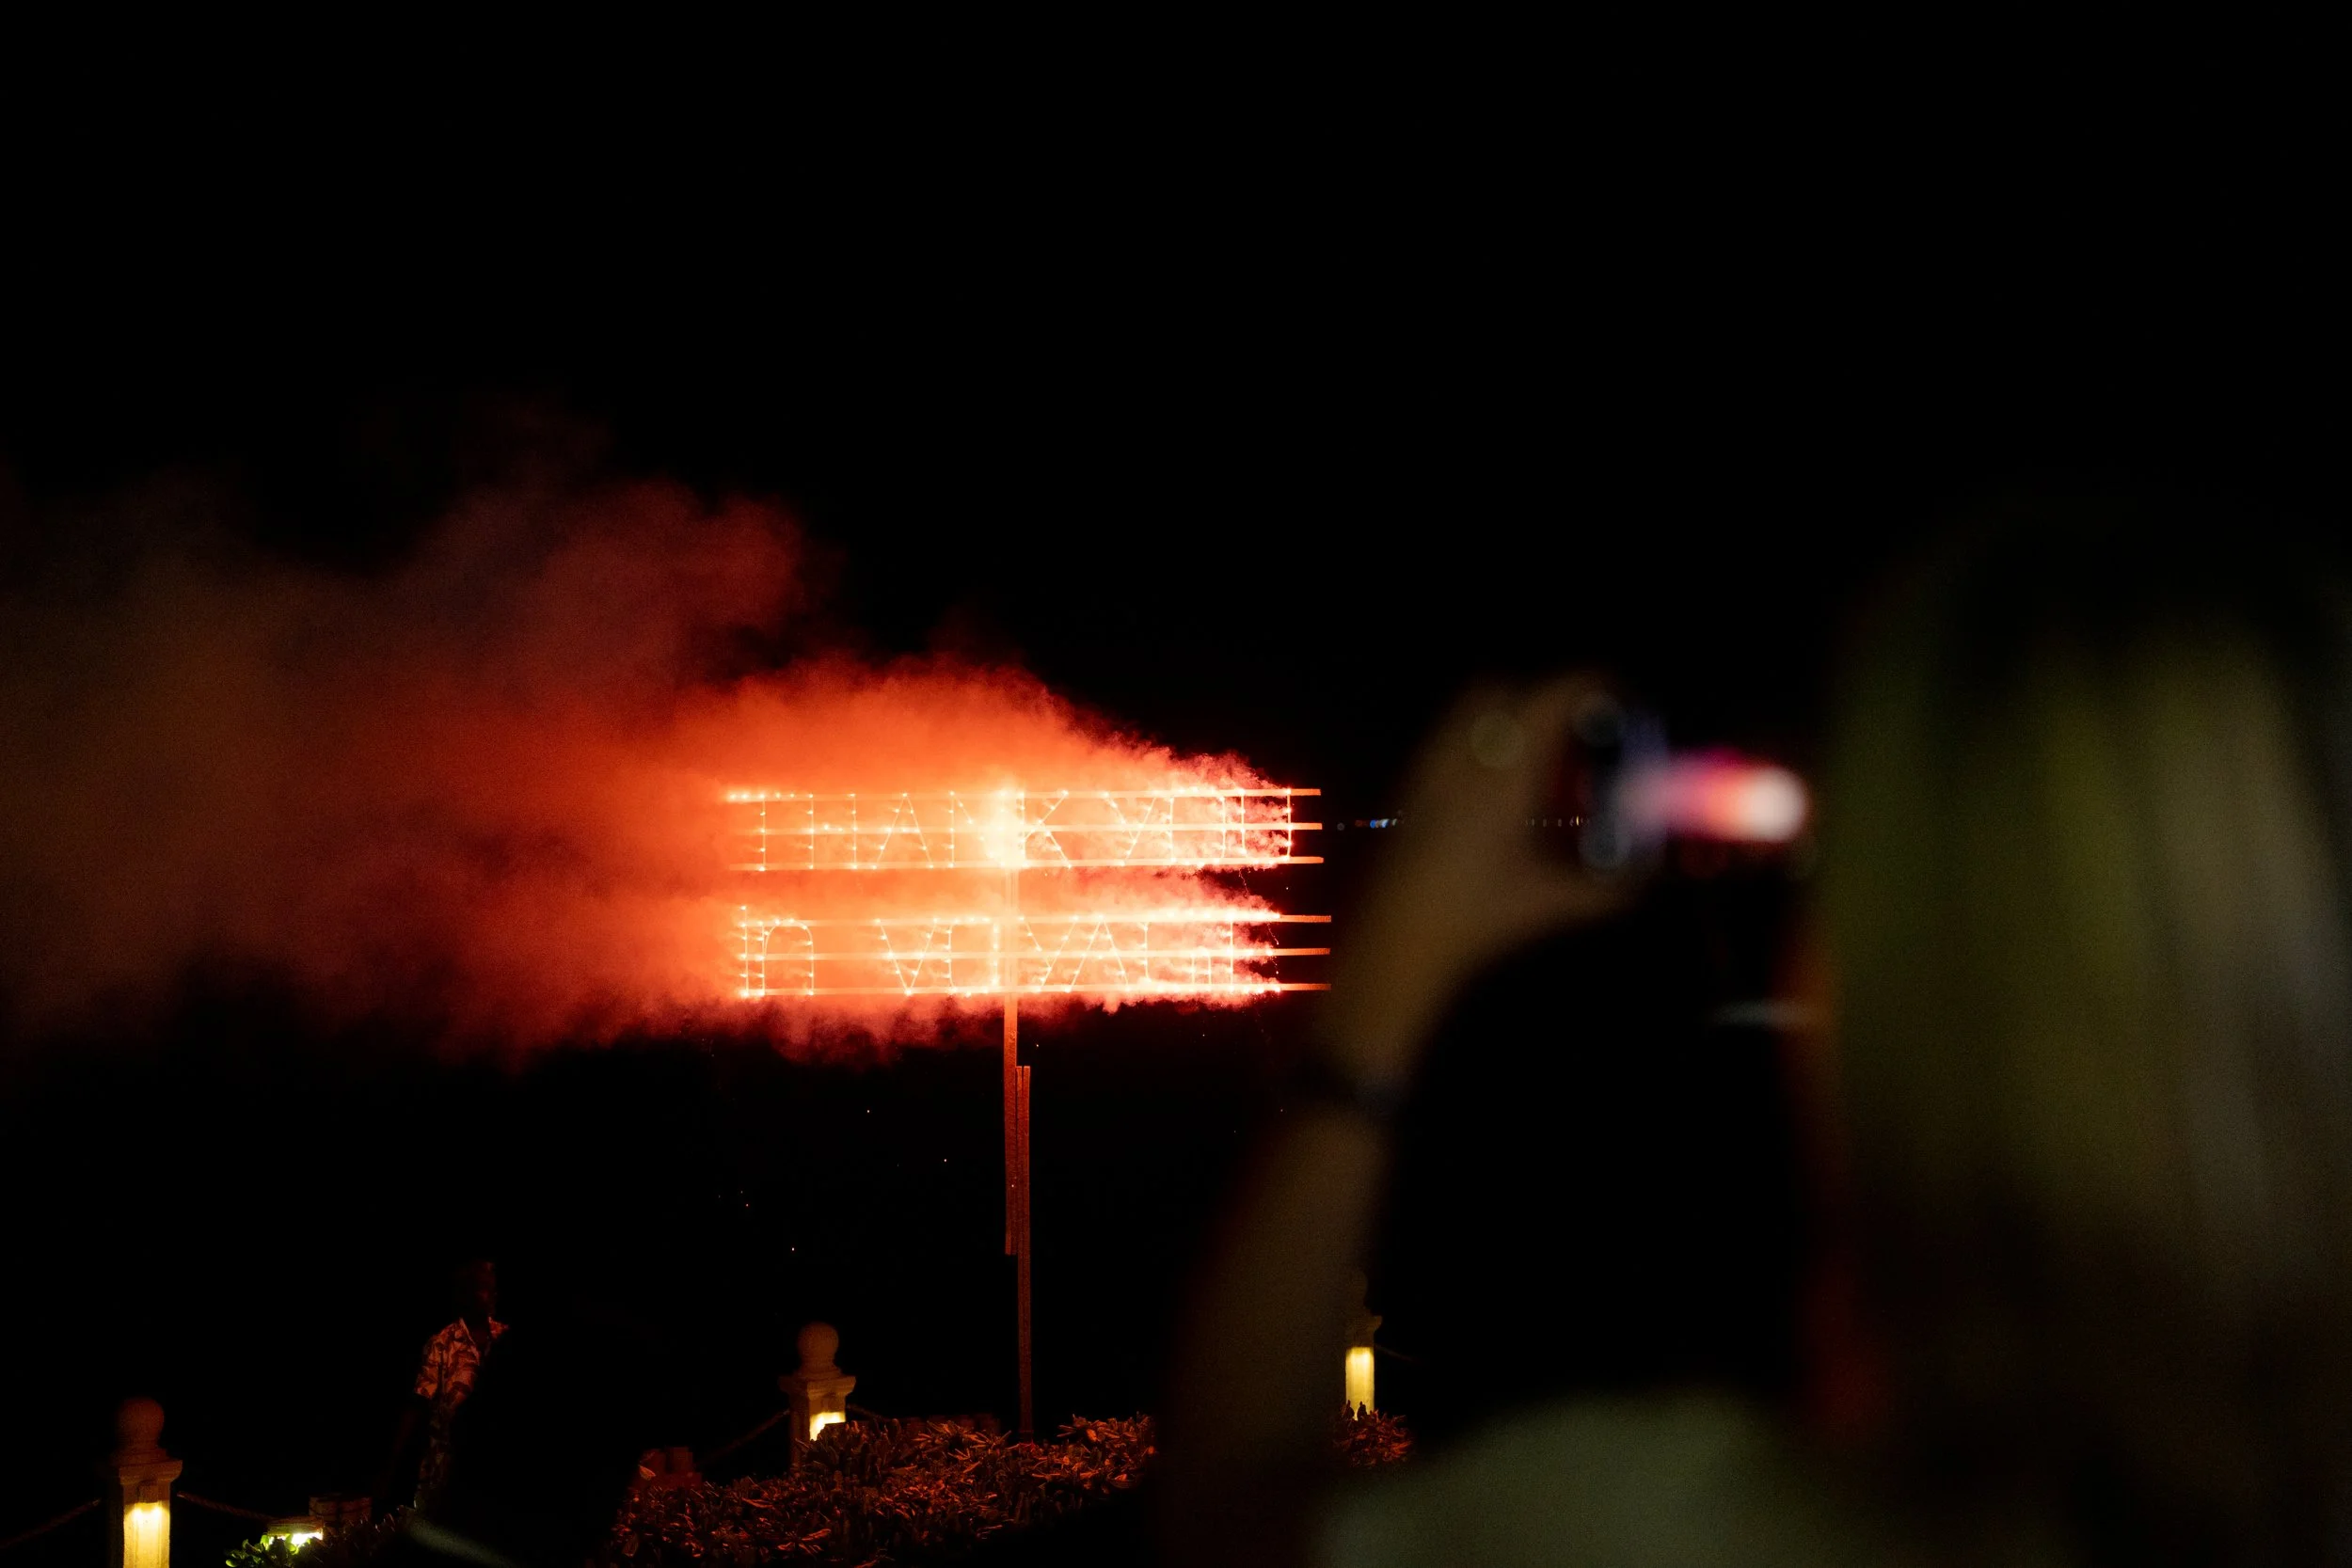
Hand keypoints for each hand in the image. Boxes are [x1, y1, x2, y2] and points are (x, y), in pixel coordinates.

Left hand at [1325, 675, 1639, 1076]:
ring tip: (1533, 755)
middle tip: (1574, 734)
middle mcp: (1466, 756)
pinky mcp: (1408, 786)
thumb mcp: (1548, 903)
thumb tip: (1642, 880)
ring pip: (1468, 707)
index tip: (1616, 697)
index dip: (1591, 685)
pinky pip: (1445, 736)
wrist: (1396, 939)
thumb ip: (1605, 890)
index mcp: (1507, 773)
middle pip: (1506, 688)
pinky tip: (1490, 784)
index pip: (1553, 696)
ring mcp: (1430, 767)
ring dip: (1506, 713)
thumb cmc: (1475, 917)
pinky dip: (1475, 739)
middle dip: (1545, 697)